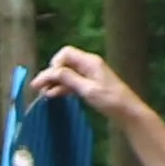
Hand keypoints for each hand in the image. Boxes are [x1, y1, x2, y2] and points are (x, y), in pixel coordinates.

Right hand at [25, 43, 144, 125]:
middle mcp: (88, 64)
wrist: (127, 112)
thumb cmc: (110, 100)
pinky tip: (53, 95)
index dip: (54, 64)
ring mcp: (89, 74)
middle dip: (51, 73)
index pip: (65, 53)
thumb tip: (51, 70)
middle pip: (64, 63)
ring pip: (66, 74)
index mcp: (89, 61)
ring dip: (54, 82)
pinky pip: (72, 82)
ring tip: (42, 93)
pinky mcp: (90, 84)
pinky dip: (62, 87)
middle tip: (37, 87)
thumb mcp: (87, 90)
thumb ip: (69, 78)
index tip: (49, 79)